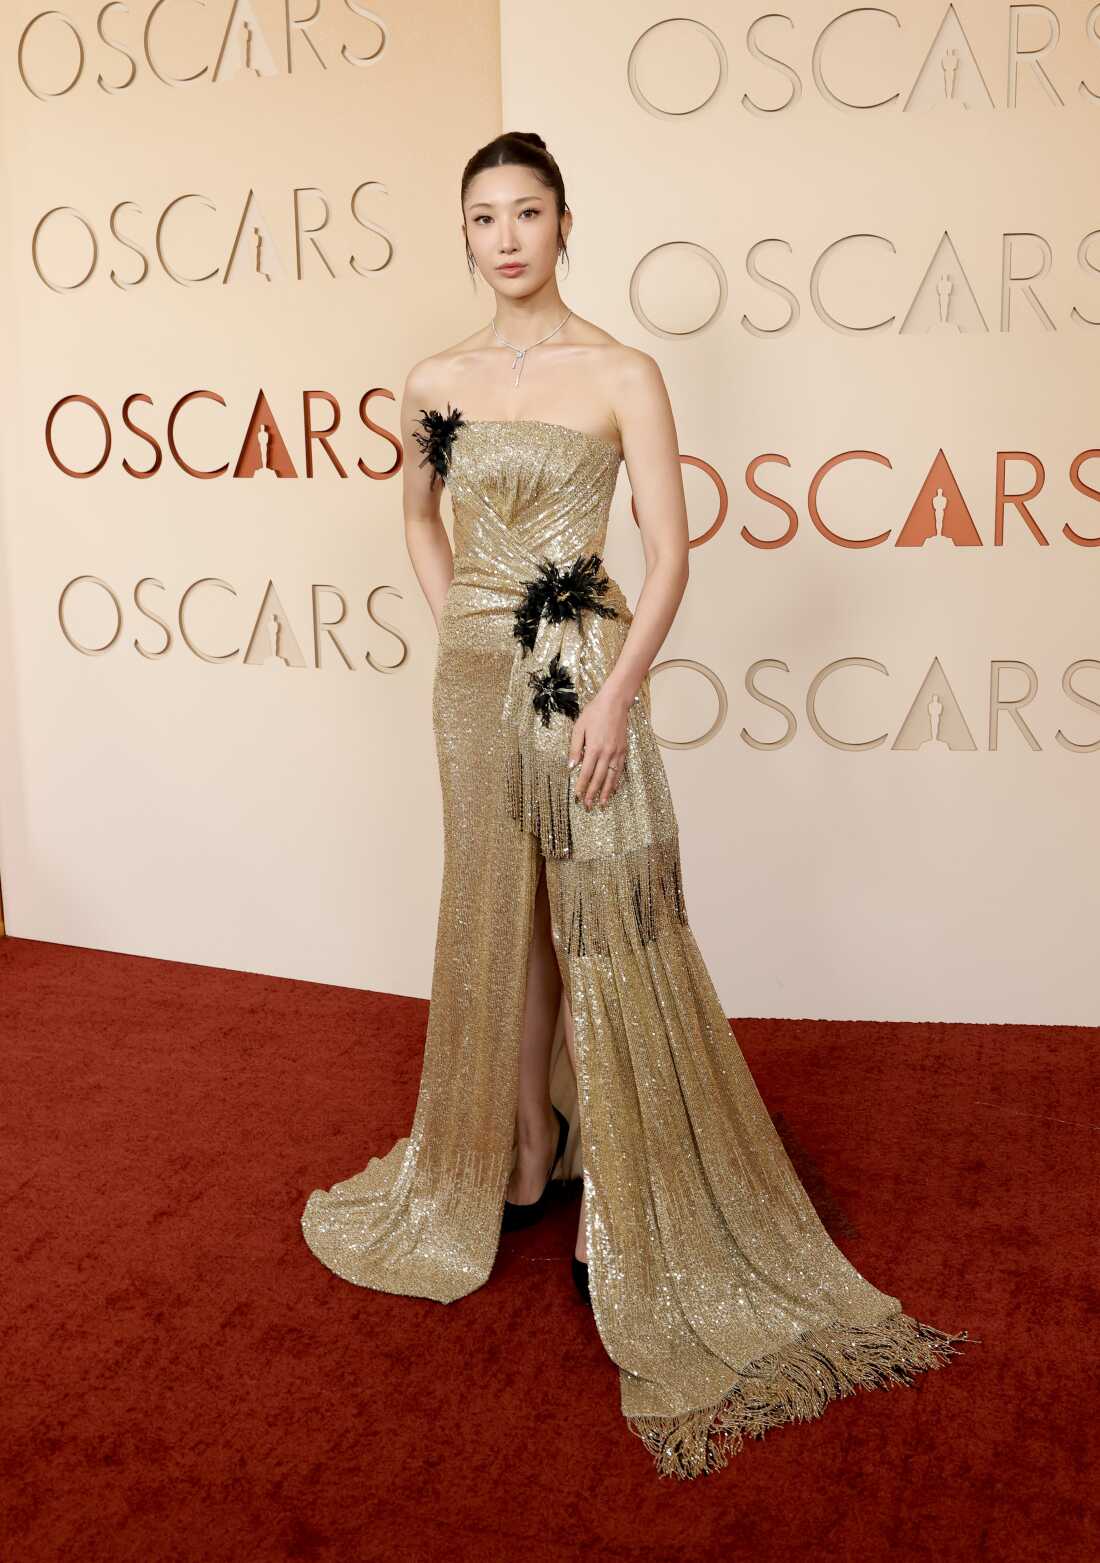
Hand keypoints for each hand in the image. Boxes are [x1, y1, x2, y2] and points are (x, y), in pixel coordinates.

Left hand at [568, 688, 630, 808]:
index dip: (581, 786)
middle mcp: (607, 753)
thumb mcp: (579, 728)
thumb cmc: (594, 713)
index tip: (577, 797)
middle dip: (592, 793)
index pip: (586, 773)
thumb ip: (575, 748)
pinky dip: (616, 781)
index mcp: (594, 748)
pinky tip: (613, 788)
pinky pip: (619, 770)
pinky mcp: (623, 750)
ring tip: (602, 804)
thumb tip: (571, 766)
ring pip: (611, 777)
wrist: (615, 703)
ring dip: (606, 792)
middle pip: (598, 778)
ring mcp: (617, 753)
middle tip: (588, 806)